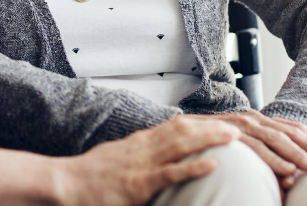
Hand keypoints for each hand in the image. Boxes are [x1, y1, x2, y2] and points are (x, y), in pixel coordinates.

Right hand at [62, 116, 240, 205]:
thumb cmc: (90, 177)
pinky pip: (171, 173)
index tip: (221, 123)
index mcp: (138, 143)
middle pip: (183, 131)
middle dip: (212, 129)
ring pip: (181, 146)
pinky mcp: (139, 184)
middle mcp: (143, 147)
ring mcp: (141, 164)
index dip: (200, 124)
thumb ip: (137, 158)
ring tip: (234, 139)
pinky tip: (212, 164)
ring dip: (210, 140)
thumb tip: (154, 159)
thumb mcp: (116, 160)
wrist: (66, 183)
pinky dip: (193, 167)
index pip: (174, 127)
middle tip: (239, 127)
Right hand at [185, 111, 306, 181]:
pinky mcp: (228, 136)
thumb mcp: (248, 132)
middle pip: (285, 135)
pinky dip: (271, 159)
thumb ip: (272, 130)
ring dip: (292, 155)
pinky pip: (254, 149)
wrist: (183, 129)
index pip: (290, 132)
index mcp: (258, 119)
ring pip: (272, 140)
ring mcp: (239, 127)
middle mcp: (250, 120)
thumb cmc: (218, 135)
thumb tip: (303, 130)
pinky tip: (284, 170)